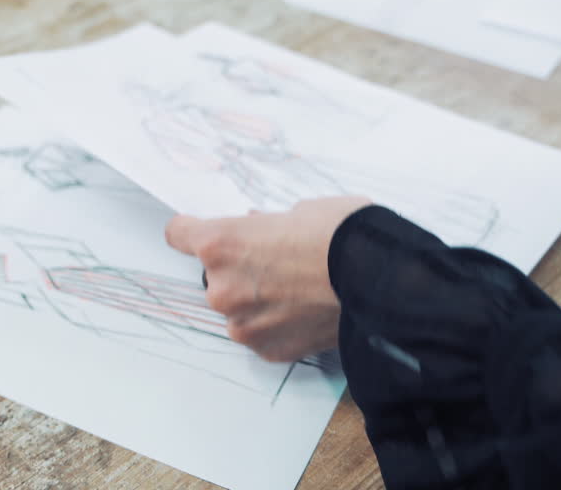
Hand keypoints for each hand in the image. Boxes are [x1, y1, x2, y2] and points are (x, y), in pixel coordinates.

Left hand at [165, 196, 372, 361]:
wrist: (381, 280)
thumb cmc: (342, 235)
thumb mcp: (299, 210)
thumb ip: (265, 225)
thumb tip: (258, 230)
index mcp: (221, 243)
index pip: (178, 234)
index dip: (191, 230)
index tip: (199, 232)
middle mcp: (221, 287)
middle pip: (212, 274)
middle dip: (237, 267)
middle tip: (277, 261)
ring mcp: (242, 324)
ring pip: (236, 308)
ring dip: (255, 299)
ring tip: (298, 290)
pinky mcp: (267, 350)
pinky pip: (260, 333)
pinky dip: (275, 324)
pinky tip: (305, 311)